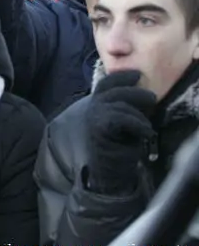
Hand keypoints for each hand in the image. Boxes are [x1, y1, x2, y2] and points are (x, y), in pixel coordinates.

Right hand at [85, 70, 156, 194]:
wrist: (107, 171)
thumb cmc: (118, 147)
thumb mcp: (123, 122)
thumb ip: (126, 107)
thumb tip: (144, 95)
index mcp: (97, 103)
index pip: (107, 82)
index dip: (122, 76)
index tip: (137, 75)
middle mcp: (93, 107)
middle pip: (115, 90)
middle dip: (136, 93)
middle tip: (152, 99)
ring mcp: (94, 117)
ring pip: (121, 105)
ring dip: (140, 115)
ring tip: (147, 127)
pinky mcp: (99, 128)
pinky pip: (122, 119)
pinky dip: (138, 125)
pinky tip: (146, 133)